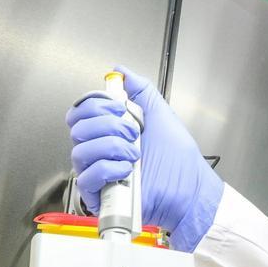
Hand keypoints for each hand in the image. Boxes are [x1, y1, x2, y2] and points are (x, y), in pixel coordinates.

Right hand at [67, 65, 223, 250]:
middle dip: (108, 124)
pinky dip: (108, 168)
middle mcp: (102, 150)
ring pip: (79, 150)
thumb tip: (121, 71)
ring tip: (134, 154)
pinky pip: (86, 177)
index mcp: (111, 131)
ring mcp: (99, 172)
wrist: (190, 191)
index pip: (82, 110)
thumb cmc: (180, 161)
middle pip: (77, 127)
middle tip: (132, 133)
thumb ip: (141, 90)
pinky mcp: (99, 195)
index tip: (121, 108)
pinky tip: (127, 170)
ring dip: (111, 147)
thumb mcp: (161, 115)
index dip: (97, 105)